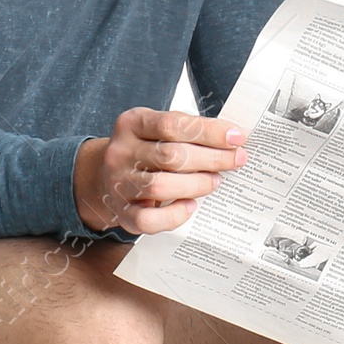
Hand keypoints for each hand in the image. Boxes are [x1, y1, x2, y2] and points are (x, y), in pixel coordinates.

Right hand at [74, 108, 246, 234]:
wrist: (106, 175)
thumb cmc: (146, 150)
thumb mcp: (159, 129)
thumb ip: (189, 130)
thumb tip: (232, 139)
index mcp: (132, 123)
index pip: (173, 124)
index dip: (209, 131)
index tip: (237, 137)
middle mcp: (121, 152)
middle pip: (170, 156)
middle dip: (211, 158)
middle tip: (236, 160)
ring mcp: (118, 184)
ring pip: (160, 186)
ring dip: (196, 185)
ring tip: (216, 181)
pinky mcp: (122, 212)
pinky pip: (148, 220)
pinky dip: (174, 215)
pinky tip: (190, 206)